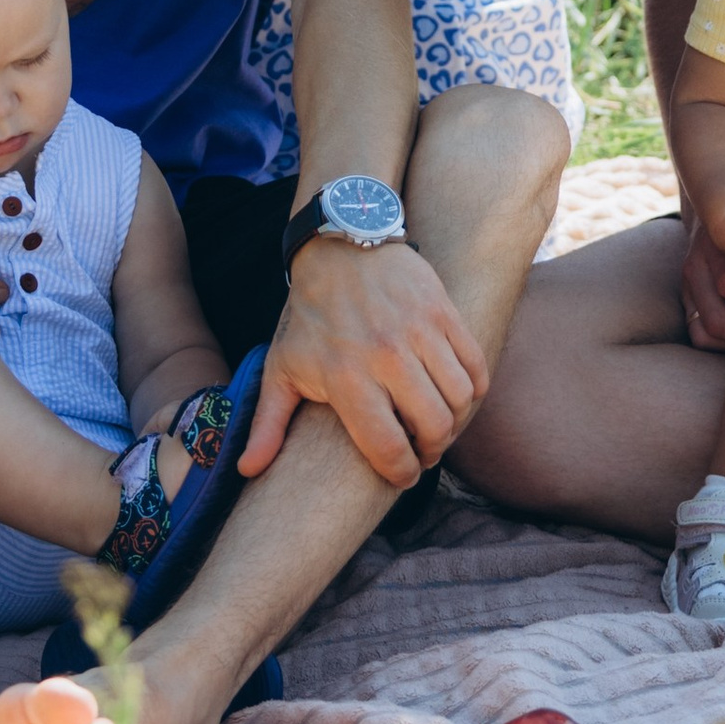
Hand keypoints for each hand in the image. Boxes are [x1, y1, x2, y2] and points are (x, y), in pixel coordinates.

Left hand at [245, 237, 489, 486]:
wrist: (338, 247)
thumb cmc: (309, 315)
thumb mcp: (281, 367)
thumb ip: (268, 423)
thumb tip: (249, 470)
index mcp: (346, 378)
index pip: (388, 447)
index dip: (402, 473)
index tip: (404, 476)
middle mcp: (386, 357)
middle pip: (433, 427)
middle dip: (432, 450)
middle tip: (424, 451)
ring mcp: (419, 332)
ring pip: (459, 398)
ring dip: (454, 420)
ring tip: (439, 422)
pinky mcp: (442, 311)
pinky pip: (475, 364)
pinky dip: (473, 388)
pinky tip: (455, 394)